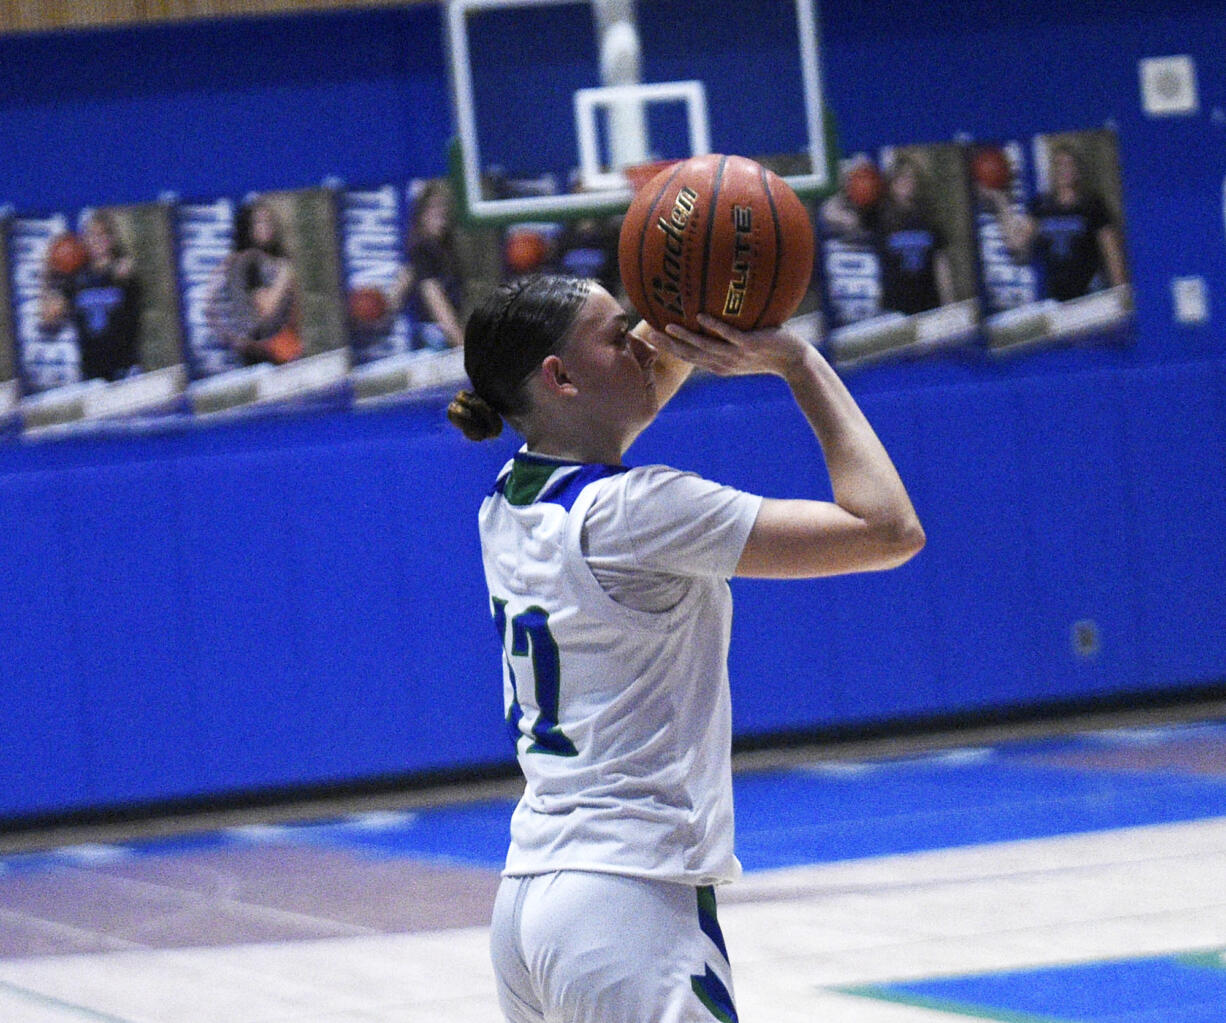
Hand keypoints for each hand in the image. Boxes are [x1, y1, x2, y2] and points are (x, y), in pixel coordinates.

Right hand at [660, 314, 810, 379]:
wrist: (794, 361)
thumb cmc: (770, 350)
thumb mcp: (744, 348)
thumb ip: (727, 337)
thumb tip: (711, 314)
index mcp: (719, 366)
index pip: (688, 359)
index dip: (669, 351)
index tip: (650, 340)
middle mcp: (724, 364)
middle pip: (690, 355)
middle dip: (668, 347)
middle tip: (647, 336)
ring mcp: (737, 356)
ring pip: (706, 347)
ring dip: (685, 337)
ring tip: (668, 325)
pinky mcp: (751, 345)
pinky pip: (730, 335)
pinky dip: (715, 327)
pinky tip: (702, 316)